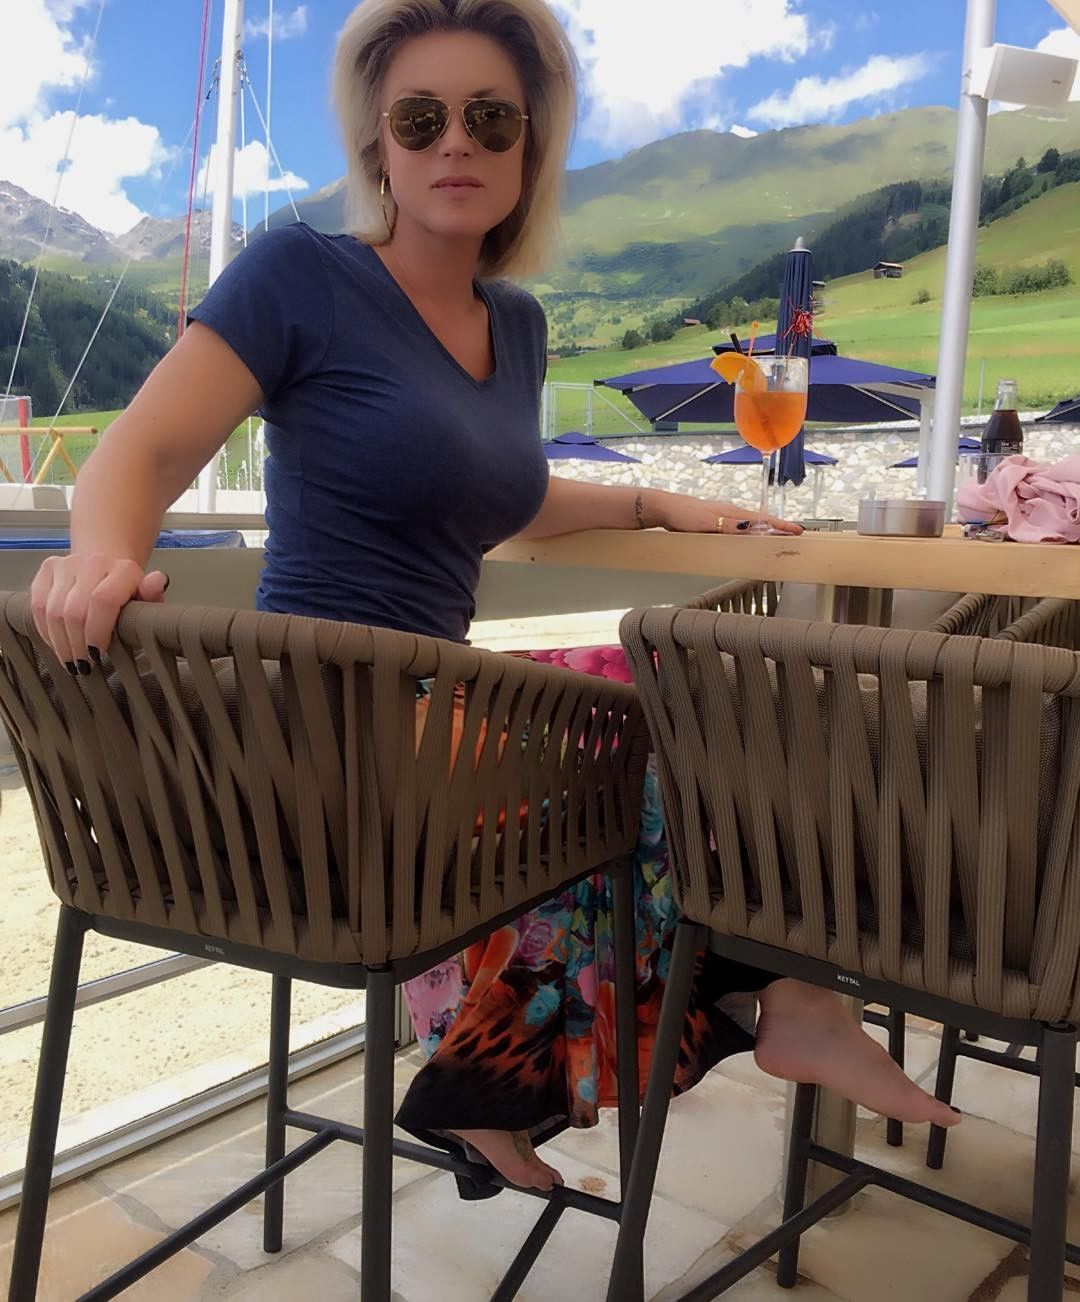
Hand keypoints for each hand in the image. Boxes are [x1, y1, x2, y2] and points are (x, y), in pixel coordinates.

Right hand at [30, 554, 168, 672]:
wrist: (108, 561)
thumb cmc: (129, 589)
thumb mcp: (148, 598)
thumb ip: (153, 595)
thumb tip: (157, 582)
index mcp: (123, 569)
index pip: (103, 601)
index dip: (96, 632)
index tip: (97, 654)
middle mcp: (94, 562)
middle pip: (74, 611)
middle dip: (76, 644)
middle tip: (83, 665)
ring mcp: (68, 563)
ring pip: (52, 610)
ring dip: (59, 642)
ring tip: (70, 659)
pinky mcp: (48, 568)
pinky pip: (38, 605)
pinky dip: (45, 629)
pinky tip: (56, 643)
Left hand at [654, 495, 802, 535]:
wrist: (665, 509)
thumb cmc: (685, 515)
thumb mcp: (708, 522)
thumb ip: (729, 525)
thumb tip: (752, 527)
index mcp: (733, 513)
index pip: (763, 520)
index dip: (781, 526)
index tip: (797, 531)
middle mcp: (731, 514)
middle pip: (760, 522)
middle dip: (778, 529)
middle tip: (795, 536)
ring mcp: (724, 518)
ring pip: (750, 526)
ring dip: (765, 532)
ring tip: (779, 539)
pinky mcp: (716, 524)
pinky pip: (738, 530)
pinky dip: (749, 535)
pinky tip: (749, 541)